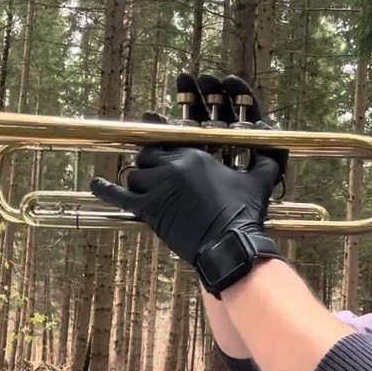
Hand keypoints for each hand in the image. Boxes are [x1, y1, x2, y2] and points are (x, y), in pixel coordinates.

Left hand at [89, 140, 280, 269]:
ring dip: (138, 179)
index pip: (167, 136)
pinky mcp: (149, 211)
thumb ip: (265, 161)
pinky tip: (96, 183)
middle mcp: (172, 167)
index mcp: (195, 155)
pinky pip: (119, 196)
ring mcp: (158, 189)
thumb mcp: (259, 182)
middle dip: (150, 160)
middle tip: (155, 169)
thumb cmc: (244, 215)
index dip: (157, 132)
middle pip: (148, 155)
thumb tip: (276, 147)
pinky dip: (105, 189)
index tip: (151, 123)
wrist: (230, 246)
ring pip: (135, 175)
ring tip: (144, 187)